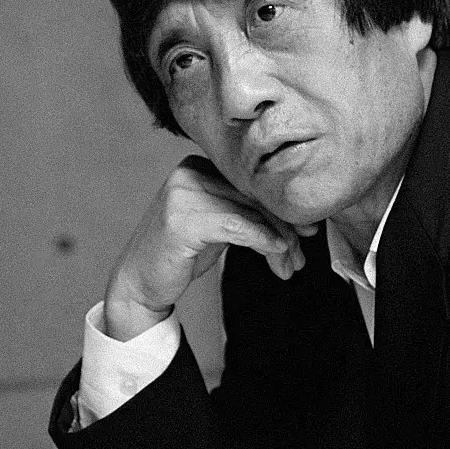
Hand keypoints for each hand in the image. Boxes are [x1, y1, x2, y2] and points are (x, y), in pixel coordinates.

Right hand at [104, 155, 317, 340]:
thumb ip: (246, 211)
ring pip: (250, 212)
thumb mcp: (218, 224)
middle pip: (254, 197)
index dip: (284, 206)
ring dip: (278, 241)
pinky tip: (277, 253)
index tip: (309, 228)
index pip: (253, 184)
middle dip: (285, 227)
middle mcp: (190, 172)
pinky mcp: (182, 219)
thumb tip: (297, 218)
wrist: (140, 282)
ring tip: (291, 264)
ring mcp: (183, 194)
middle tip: (302, 253)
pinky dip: (263, 240)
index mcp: (199, 166)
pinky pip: (237, 226)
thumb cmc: (182, 254)